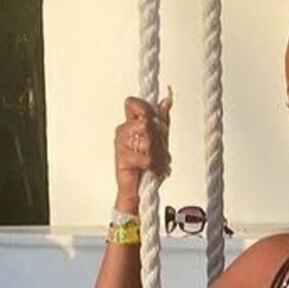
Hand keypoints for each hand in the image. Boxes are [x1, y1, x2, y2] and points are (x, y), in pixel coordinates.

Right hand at [114, 90, 172, 205]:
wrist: (140, 189)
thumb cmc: (147, 165)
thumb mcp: (160, 138)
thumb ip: (163, 118)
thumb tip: (168, 97)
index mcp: (132, 123)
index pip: (132, 102)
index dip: (145, 109)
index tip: (155, 121)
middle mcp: (124, 130)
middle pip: (145, 119)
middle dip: (159, 136)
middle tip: (159, 149)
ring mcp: (121, 144)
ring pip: (147, 138)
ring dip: (158, 154)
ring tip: (156, 162)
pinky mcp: (122, 159)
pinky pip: (146, 157)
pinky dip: (153, 166)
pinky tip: (151, 169)